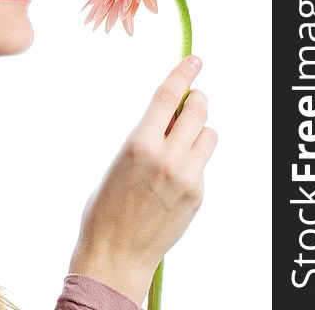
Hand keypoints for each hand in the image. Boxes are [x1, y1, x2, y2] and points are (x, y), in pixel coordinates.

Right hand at [68, 55, 217, 306]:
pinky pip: (203, 162)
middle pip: (198, 110)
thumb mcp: (118, 161)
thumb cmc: (105, 206)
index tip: (194, 60)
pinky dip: (194, 157)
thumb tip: (167, 114)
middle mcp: (167, 158)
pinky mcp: (197, 195)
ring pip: (209, 134)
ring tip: (181, 142)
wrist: (116, 254)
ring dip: (198, 130)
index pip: (168, 97)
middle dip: (196, 99)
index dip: (183, 74)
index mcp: (139, 145)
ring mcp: (186, 178)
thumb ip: (146, 135)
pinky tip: (175, 174)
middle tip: (190, 101)